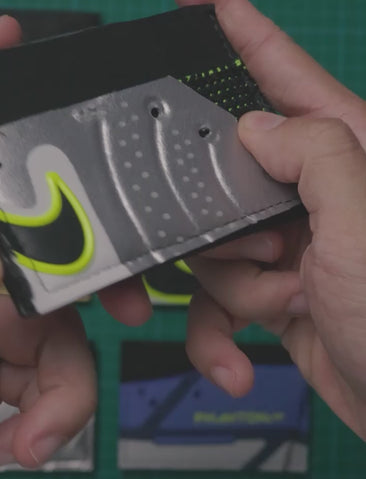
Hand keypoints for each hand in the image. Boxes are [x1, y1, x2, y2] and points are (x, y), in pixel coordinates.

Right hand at [177, 0, 365, 438]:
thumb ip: (316, 156)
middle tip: (272, 255)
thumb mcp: (364, 227)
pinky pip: (214, 305)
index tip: (208, 3)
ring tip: (288, 309)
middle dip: (224, 226)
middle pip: (224, 181)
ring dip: (235, 291)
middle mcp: (312, 200)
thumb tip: (257, 128)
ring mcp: (287, 250)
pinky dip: (214, 338)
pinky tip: (235, 364)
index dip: (246, 36)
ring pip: (212, 251)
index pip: (288, 79)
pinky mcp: (270, 296)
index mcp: (345, 158)